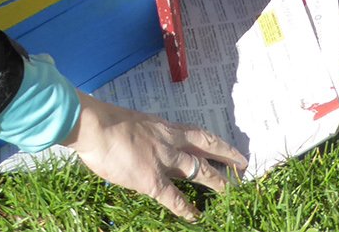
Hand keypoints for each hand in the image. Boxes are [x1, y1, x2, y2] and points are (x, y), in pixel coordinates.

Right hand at [61, 92, 246, 221]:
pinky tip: (196, 217)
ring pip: (198, 169)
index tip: (227, 148)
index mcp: (163, 126)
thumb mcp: (134, 124)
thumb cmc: (105, 122)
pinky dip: (187, 208)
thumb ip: (145, 138)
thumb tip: (145, 150)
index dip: (214, 142)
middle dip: (226, 156)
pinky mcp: (152, 179)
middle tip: (243, 165)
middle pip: (206, 147)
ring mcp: (163, 159)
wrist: (95, 126)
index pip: (196, 133)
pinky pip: (174, 197)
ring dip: (217, 180)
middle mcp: (169, 140)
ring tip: (231, 190)